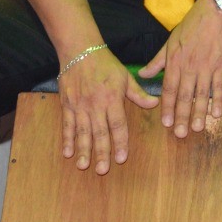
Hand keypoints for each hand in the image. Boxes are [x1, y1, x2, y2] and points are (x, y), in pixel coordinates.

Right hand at [57, 45, 158, 174]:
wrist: (80, 51)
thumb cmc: (106, 64)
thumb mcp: (126, 76)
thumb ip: (138, 94)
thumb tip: (155, 104)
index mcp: (113, 98)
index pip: (118, 124)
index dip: (120, 142)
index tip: (121, 158)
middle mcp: (96, 105)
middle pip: (99, 132)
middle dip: (101, 152)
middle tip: (102, 170)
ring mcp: (80, 106)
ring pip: (82, 132)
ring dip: (83, 150)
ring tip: (83, 165)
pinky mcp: (67, 105)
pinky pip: (67, 125)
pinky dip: (67, 139)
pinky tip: (67, 153)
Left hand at [138, 0, 221, 138]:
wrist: (215, 11)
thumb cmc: (191, 25)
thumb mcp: (170, 41)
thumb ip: (157, 61)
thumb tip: (142, 74)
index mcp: (174, 61)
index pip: (168, 89)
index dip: (167, 107)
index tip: (166, 123)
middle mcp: (189, 66)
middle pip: (184, 96)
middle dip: (182, 116)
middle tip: (181, 134)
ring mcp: (206, 66)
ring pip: (201, 94)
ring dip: (199, 112)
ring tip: (198, 128)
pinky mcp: (221, 64)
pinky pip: (219, 85)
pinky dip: (218, 100)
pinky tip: (217, 113)